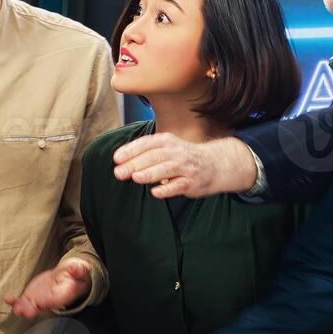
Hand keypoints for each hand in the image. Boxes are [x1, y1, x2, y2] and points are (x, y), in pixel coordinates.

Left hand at [4, 259, 91, 319]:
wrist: (67, 278)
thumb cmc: (75, 275)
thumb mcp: (79, 271)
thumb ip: (78, 270)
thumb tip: (78, 269)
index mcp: (61, 296)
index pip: (55, 302)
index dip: (48, 304)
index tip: (42, 304)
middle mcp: (49, 301)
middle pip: (40, 308)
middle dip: (32, 310)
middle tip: (26, 311)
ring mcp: (38, 300)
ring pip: (29, 306)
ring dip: (21, 308)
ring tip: (15, 307)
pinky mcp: (31, 296)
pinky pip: (22, 301)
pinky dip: (14, 301)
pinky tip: (8, 299)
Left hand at [111, 133, 257, 198]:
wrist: (215, 163)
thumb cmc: (183, 157)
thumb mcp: (167, 147)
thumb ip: (146, 152)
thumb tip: (121, 162)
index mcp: (167, 141)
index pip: (146, 143)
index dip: (131, 150)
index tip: (116, 158)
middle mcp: (176, 152)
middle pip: (154, 156)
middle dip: (135, 163)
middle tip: (119, 172)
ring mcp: (186, 167)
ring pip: (167, 169)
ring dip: (150, 173)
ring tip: (135, 177)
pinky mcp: (193, 182)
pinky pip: (179, 185)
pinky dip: (167, 189)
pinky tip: (156, 192)